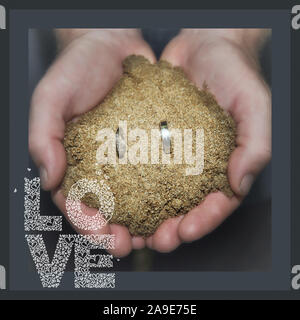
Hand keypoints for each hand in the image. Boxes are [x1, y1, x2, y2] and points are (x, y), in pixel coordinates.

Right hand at [29, 29, 155, 256]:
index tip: (104, 237)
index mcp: (74, 164)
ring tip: (158, 233)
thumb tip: (49, 177)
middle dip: (118, 233)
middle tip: (131, 244)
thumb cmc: (76, 70)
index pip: (77, 204)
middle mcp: (102, 167)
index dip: (88, 225)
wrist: (111, 45)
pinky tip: (177, 203)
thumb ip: (42, 137)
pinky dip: (167, 192)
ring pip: (137, 200)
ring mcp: (128, 160)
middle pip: (109, 211)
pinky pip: (160, 174)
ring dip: (146, 223)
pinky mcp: (151, 147)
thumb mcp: (50, 98)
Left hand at [146, 29, 270, 251]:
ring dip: (145, 215)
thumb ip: (256, 145)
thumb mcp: (254, 104)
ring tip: (131, 228)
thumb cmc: (234, 73)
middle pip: (185, 207)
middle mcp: (197, 166)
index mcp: (224, 165)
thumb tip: (240, 183)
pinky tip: (116, 195)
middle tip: (155, 240)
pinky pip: (139, 166)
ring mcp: (173, 155)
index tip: (186, 230)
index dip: (204, 221)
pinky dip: (129, 184)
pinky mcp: (152, 141)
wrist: (204, 46)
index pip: (217, 203)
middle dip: (171, 227)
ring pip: (159, 193)